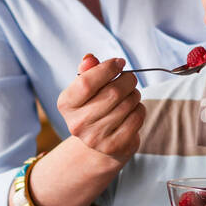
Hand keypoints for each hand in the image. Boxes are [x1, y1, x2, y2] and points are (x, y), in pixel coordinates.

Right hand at [56, 53, 146, 168]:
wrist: (99, 141)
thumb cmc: (94, 106)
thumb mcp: (87, 87)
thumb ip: (88, 71)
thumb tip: (90, 59)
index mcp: (66, 104)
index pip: (86, 83)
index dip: (107, 68)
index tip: (119, 63)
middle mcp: (77, 123)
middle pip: (112, 93)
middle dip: (127, 80)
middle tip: (129, 79)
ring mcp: (95, 137)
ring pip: (127, 104)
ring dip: (135, 94)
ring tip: (130, 95)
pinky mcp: (113, 146)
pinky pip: (136, 118)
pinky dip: (139, 109)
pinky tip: (133, 109)